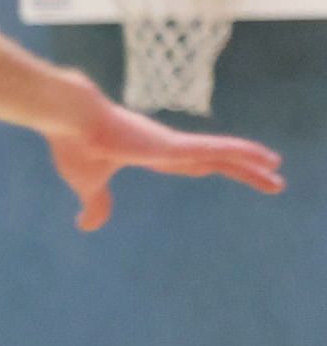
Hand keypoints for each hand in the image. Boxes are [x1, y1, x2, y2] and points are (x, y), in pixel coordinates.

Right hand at [47, 95, 281, 230]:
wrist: (68, 119)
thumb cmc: (74, 146)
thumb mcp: (87, 183)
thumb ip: (96, 203)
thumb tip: (88, 226)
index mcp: (148, 153)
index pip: (188, 164)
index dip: (209, 168)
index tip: (225, 171)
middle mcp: (167, 146)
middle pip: (214, 160)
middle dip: (242, 170)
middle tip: (271, 178)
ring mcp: (173, 144)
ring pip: (222, 155)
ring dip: (252, 164)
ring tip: (277, 170)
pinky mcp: (174, 144)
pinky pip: (217, 149)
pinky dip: (242, 152)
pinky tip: (265, 158)